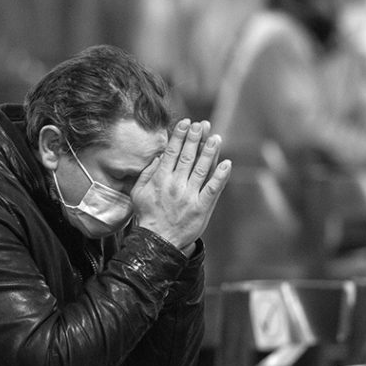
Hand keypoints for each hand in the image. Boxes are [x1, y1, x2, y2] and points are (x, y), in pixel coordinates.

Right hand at [132, 119, 231, 252]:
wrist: (158, 242)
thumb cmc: (147, 216)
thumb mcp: (138, 193)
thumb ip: (147, 173)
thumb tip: (158, 156)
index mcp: (160, 179)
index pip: (171, 152)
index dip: (180, 136)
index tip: (187, 123)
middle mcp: (175, 185)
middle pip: (188, 156)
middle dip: (196, 138)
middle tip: (203, 125)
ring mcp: (190, 196)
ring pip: (202, 169)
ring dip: (210, 152)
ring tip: (216, 138)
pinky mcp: (202, 207)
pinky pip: (213, 188)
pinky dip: (221, 176)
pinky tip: (227, 163)